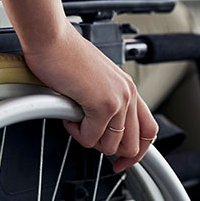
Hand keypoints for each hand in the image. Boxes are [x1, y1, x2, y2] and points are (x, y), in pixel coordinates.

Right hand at [21, 20, 157, 172]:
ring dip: (89, 139)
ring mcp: (118, 99)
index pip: (149, 131)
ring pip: (110, 146)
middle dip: (108, 150)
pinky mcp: (102, 104)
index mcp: (128, 88)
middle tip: (89, 140)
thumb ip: (103, 100)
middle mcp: (128, 93)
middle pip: (133, 145)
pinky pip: (91, 138)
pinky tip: (68, 115)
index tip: (121, 162)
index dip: (137, 152)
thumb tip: (99, 128)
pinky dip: (76, 132)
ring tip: (75, 119)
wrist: (51, 38)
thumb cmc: (63, 54)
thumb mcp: (93, 80)